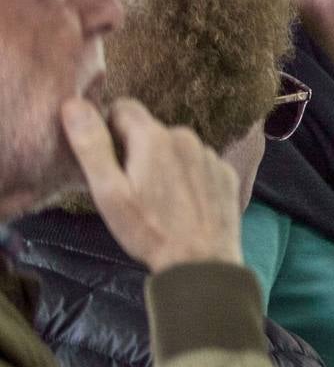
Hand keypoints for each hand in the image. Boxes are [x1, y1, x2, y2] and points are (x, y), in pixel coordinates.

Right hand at [61, 97, 242, 272]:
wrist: (202, 260)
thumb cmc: (149, 230)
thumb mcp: (109, 192)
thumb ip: (92, 146)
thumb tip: (74, 105)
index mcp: (154, 137)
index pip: (123, 107)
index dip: (108, 129)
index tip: (108, 159)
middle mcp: (187, 137)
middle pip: (149, 130)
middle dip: (135, 150)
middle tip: (131, 188)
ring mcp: (210, 155)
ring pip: (175, 147)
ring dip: (163, 163)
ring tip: (158, 199)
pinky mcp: (226, 173)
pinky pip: (198, 164)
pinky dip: (188, 176)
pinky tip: (183, 203)